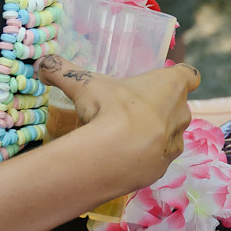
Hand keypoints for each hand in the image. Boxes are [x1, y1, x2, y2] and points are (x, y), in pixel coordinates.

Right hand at [37, 56, 200, 189]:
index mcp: (171, 86)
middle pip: (180, 106)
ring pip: (173, 134)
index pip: (190, 75)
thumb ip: (63, 70)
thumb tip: (41, 62)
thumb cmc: (110, 109)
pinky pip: (160, 158)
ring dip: (157, 134)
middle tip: (135, 110)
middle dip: (162, 107)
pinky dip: (147, 157)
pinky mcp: (165, 168)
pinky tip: (127, 158)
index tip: (168, 80)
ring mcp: (176, 142)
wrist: (116, 154)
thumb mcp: (84, 84)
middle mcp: (181, 112)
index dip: (181, 76)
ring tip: (129, 137)